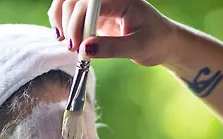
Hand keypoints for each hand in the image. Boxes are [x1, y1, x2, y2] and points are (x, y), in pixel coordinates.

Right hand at [47, 0, 179, 66]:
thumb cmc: (155, 42)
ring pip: (69, 2)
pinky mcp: (95, 15)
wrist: (162, 42)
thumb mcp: (138, 48)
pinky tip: (64, 37)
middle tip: (73, 49)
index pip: (89, 3)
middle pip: (74, 0)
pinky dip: (63, 23)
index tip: (76, 47)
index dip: (77, 22)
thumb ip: (112, 48)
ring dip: (60, 19)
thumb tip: (85, 49)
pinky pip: (72, 12)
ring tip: (64, 42)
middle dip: (68, 24)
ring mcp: (100, 5)